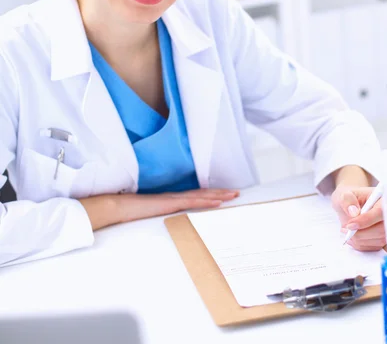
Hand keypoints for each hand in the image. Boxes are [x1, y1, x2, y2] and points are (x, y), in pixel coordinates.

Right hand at [118, 188, 239, 222]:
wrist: (119, 206)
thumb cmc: (131, 211)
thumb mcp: (151, 215)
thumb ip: (161, 216)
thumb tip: (172, 223)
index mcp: (172, 199)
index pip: (196, 195)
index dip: (211, 194)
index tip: (225, 195)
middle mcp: (176, 196)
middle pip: (203, 193)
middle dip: (221, 192)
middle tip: (237, 193)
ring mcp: (174, 198)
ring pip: (201, 195)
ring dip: (219, 195)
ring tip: (233, 195)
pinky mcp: (171, 203)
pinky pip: (192, 202)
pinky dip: (206, 201)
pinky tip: (217, 202)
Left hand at [331, 184, 385, 251]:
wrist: (349, 205)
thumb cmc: (348, 198)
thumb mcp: (343, 195)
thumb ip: (347, 200)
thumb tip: (353, 211)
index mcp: (381, 199)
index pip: (380, 212)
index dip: (366, 220)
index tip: (350, 225)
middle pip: (382, 229)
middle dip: (361, 233)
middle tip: (345, 229)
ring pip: (379, 240)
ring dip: (360, 240)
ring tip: (346, 232)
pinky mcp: (383, 238)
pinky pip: (374, 247)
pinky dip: (361, 245)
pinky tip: (351, 238)